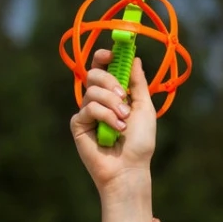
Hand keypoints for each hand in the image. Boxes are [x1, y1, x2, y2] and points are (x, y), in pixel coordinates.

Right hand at [71, 48, 157, 190]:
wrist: (130, 168)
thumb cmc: (140, 142)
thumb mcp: (144, 108)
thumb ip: (138, 83)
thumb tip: (135, 58)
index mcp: (114, 94)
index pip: (103, 68)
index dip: (104, 57)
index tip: (111, 54)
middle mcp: (99, 101)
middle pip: (93, 74)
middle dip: (110, 81)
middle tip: (123, 96)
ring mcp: (87, 112)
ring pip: (92, 91)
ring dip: (112, 103)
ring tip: (124, 120)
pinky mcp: (78, 124)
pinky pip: (88, 108)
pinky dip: (105, 116)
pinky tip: (115, 130)